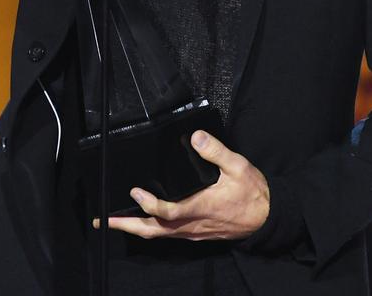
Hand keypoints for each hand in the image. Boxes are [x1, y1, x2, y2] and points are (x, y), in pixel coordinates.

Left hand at [103, 130, 270, 240]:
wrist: (267, 218)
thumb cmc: (253, 193)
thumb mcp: (239, 167)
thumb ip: (216, 151)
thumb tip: (195, 137)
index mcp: (200, 207)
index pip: (168, 211)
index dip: (149, 203)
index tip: (136, 191)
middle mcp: (192, 223)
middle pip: (153, 229)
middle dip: (126, 225)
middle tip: (103, 220)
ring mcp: (192, 231)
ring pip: (158, 234)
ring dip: (134, 228)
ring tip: (113, 220)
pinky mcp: (195, 232)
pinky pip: (167, 234)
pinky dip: (150, 228)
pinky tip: (142, 220)